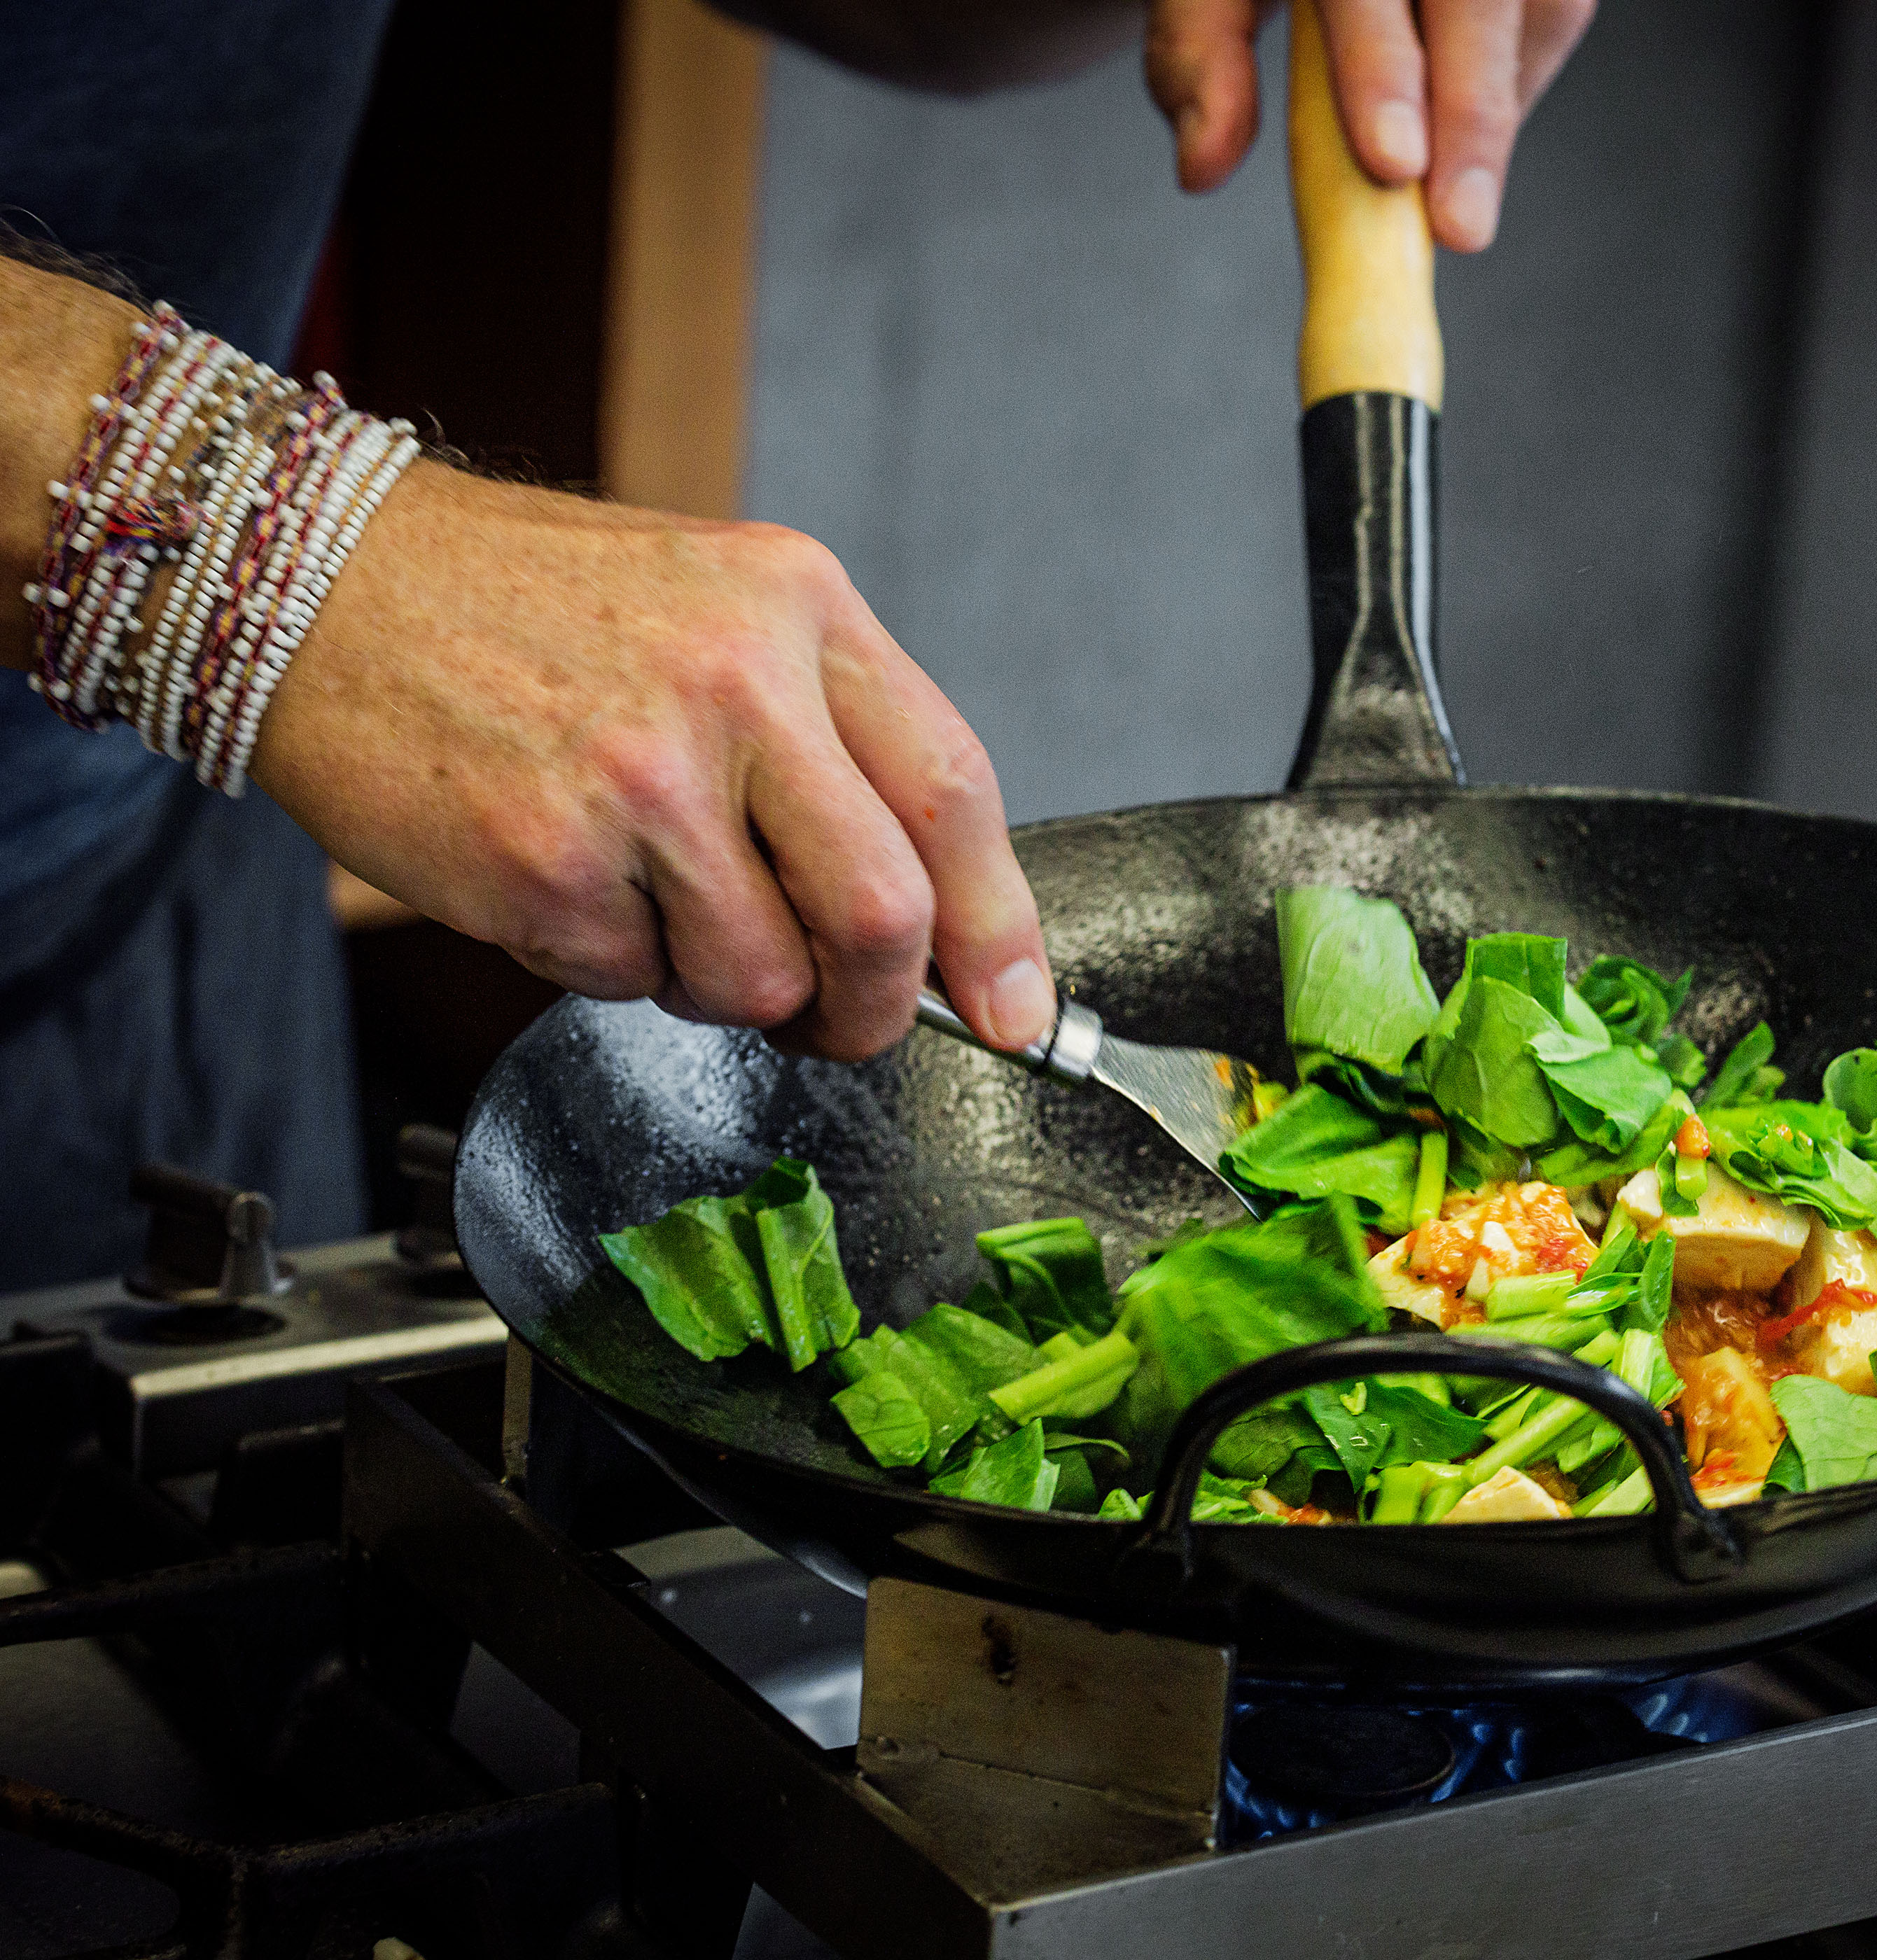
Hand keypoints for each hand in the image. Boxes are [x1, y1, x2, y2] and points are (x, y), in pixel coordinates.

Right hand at [254, 464, 1054, 1061]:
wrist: (328, 581)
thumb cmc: (536, 608)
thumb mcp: (723, 609)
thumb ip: (835, 740)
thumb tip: (940, 919)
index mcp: (801, 608)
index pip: (953, 790)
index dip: (1001, 926)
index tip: (1021, 1009)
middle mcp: (734, 683)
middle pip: (882, 914)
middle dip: (877, 1006)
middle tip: (843, 1019)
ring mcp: (636, 778)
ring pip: (759, 977)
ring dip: (728, 989)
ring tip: (661, 905)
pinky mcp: (544, 862)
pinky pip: (631, 984)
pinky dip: (613, 966)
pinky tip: (567, 877)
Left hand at [1146, 0, 1596, 250]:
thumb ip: (1198, 57)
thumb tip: (1204, 164)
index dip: (1382, 69)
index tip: (1393, 165)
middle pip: (1478, 1)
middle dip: (1474, 115)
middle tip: (1461, 227)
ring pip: (1540, 9)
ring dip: (1498, 110)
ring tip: (1451, 190)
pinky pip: (1555, 13)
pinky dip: (1515, 86)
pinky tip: (1469, 132)